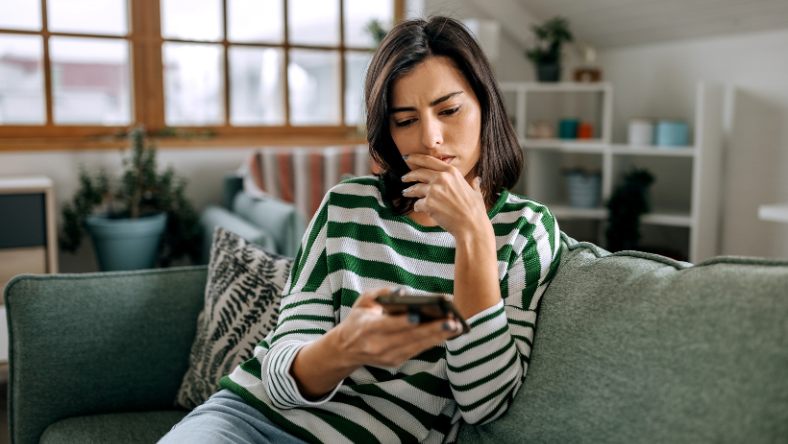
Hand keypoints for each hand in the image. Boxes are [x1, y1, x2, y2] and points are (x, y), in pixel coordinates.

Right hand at [330, 287, 462, 368]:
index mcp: (366, 329)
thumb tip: (403, 291)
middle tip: (452, 322)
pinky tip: (447, 333)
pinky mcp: (395, 362)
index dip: (402, 322)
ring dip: (438, 337)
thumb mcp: (363, 301)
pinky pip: (417, 351)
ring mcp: (387, 357)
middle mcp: (377, 346)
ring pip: (416, 347)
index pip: (387, 326)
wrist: (346, 349)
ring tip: (456, 327)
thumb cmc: (359, 319)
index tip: (418, 315)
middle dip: (431, 330)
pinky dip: (432, 342)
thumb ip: (382, 293)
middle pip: (408, 338)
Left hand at [401, 154, 487, 236]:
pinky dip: (417, 206)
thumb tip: (476, 180)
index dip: (416, 157)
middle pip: (418, 173)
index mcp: (452, 172)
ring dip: (408, 191)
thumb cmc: (475, 211)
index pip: (429, 160)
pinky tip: (418, 208)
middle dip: (409, 175)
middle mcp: (441, 178)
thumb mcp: (475, 192)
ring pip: (415, 188)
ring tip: (405, 193)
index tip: (408, 157)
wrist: (472, 226)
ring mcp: (434, 190)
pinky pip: (417, 203)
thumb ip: (473, 184)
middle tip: (404, 178)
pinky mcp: (428, 203)